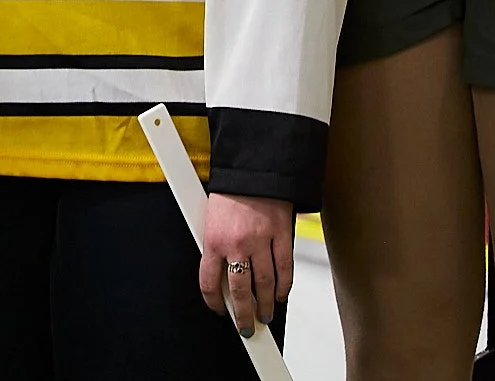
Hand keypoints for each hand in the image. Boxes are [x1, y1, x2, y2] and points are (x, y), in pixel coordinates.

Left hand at [199, 192, 294, 336]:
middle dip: (244, 315)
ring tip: (265, 316)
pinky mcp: (282, 234)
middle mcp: (236, 243)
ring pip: (265, 284)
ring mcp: (261, 240)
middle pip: (240, 291)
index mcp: (213, 239)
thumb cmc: (230, 191)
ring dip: (266, 305)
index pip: (209, 282)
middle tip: (247, 328)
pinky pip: (285, 268)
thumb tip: (219, 273)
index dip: (214, 302)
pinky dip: (284, 286)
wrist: (253, 166)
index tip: (220, 310)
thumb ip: (215, 246)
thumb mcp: (211, 218)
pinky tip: (281, 295)